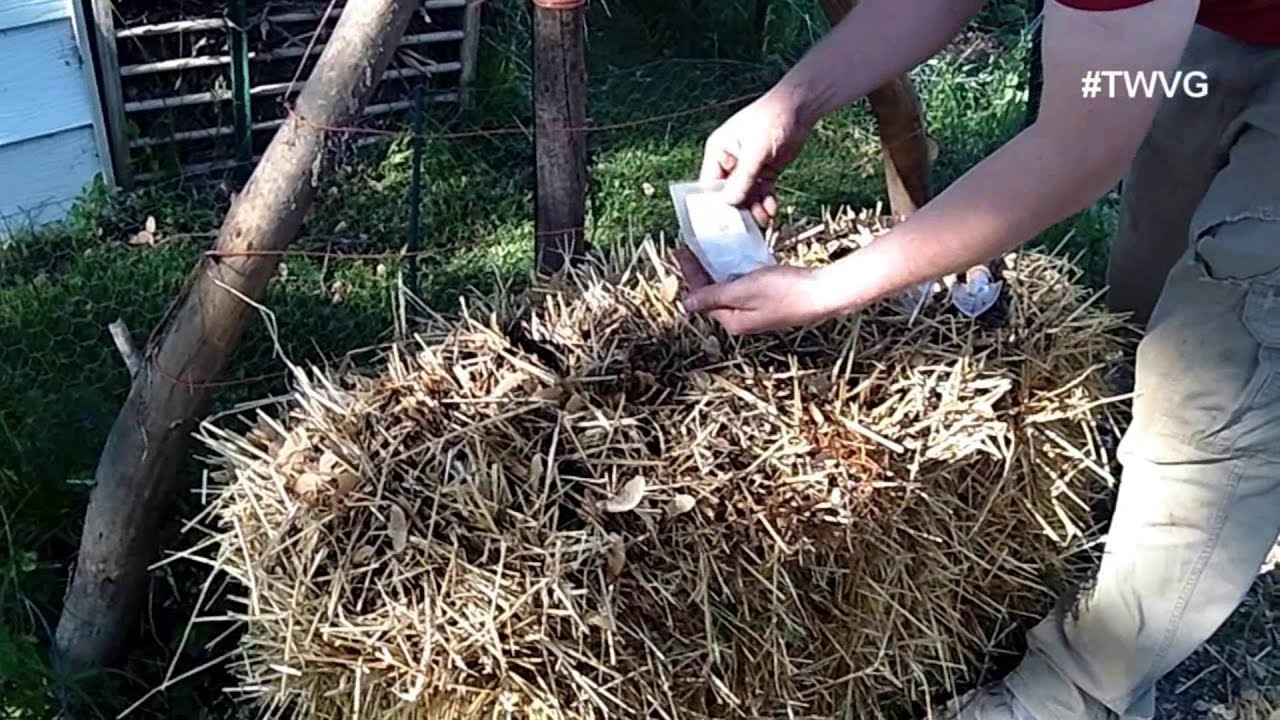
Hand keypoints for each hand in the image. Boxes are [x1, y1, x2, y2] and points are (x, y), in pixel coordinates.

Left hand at [676, 249, 842, 335]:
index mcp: (733, 321)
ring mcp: (756, 312)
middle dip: (701, 271)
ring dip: (718, 270)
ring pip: (729, 289)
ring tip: (709, 250)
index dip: (690, 273)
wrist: (824, 293)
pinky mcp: (769, 302)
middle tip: (691, 247)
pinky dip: (737, 272)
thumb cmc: (786, 291)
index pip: (701, 296)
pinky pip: (745, 286)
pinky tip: (736, 258)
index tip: (681, 250)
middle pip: (713, 293)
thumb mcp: (744, 291)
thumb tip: (684, 304)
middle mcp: (742, 320)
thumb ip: (713, 296)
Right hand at [701, 90, 812, 225]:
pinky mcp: (764, 171)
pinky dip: (766, 202)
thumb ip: (742, 178)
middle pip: (729, 194)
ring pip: (747, 196)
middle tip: (746, 227)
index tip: (722, 224)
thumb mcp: (756, 151)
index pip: (709, 184)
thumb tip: (728, 202)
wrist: (800, 108)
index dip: (715, 204)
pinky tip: (772, 209)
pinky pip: (761, 192)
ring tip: (764, 219)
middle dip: (738, 209)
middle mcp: (730, 161)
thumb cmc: (772, 119)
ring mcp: (747, 167)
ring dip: (754, 209)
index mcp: (718, 151)